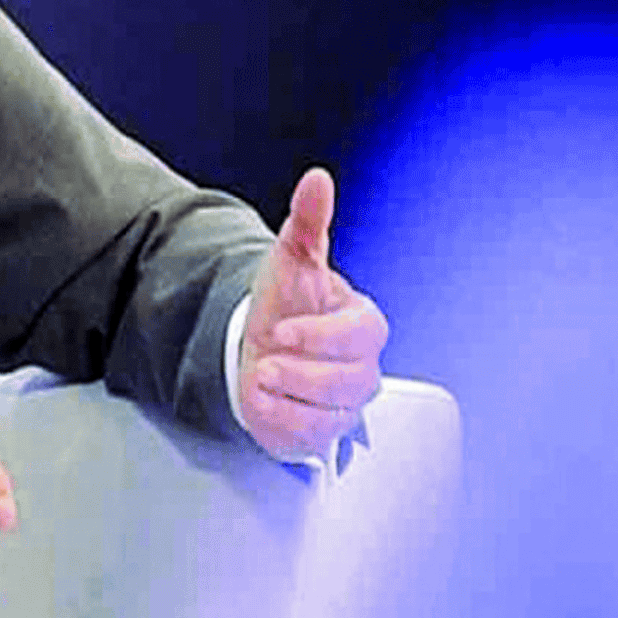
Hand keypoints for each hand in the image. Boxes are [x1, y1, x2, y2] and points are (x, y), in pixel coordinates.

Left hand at [238, 167, 388, 460]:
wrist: (254, 345)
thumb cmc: (283, 302)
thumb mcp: (291, 257)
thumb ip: (308, 220)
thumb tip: (317, 179)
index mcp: (362, 324)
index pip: (362, 334)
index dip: (322, 336)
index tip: (283, 330)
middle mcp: (362, 367)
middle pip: (351, 380)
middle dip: (301, 369)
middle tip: (267, 356)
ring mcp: (346, 404)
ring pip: (333, 412)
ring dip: (288, 394)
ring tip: (263, 375)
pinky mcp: (324, 432)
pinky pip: (313, 437)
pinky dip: (282, 420)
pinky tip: (265, 400)